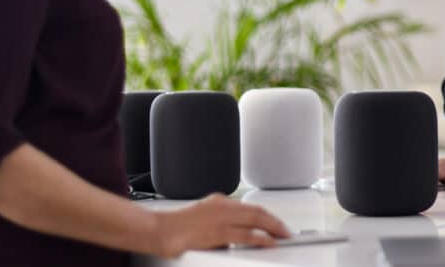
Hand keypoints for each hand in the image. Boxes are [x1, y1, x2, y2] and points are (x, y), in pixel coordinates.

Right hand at [151, 194, 290, 256]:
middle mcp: (222, 206)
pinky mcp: (217, 232)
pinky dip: (261, 238)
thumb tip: (232, 236)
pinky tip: (270, 242)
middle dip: (274, 221)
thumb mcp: (201, 219)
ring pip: (255, 219)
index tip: (275, 223)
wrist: (158, 230)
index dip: (265, 215)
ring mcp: (220, 218)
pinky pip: (246, 234)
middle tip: (286, 230)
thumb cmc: (175, 227)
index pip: (249, 207)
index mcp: (218, 201)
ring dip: (273, 228)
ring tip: (283, 235)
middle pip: (257, 211)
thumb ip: (218, 223)